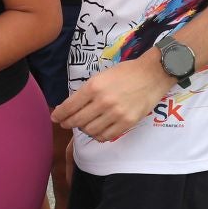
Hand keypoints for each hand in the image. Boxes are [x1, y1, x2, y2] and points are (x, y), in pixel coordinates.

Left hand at [53, 51, 172, 143]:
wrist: (152, 74)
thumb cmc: (126, 72)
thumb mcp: (101, 76)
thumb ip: (87, 91)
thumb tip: (71, 106)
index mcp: (94, 87)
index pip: (69, 106)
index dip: (59, 114)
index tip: (55, 118)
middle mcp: (103, 101)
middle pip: (78, 121)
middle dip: (68, 124)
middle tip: (66, 124)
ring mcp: (116, 113)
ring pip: (90, 130)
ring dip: (84, 130)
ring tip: (84, 125)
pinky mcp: (127, 122)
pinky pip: (106, 136)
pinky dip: (98, 136)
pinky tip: (97, 131)